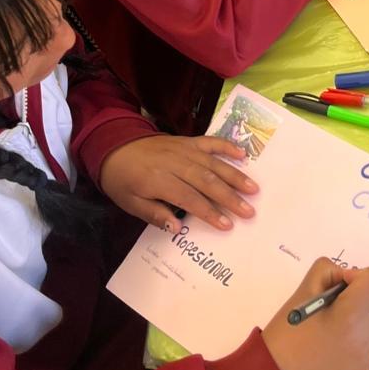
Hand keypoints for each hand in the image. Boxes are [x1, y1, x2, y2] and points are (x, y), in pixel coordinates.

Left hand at [98, 134, 258, 232]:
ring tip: (253, 189)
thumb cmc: (123, 181)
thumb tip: (178, 228)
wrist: (115, 147)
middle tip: (249, 211)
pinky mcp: (188, 141)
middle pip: (206, 181)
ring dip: (234, 176)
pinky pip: (210, 142)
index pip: (189, 198)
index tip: (227, 225)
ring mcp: (184, 149)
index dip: (209, 212)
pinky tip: (243, 155)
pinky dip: (226, 147)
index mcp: (159, 180)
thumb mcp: (130, 203)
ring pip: (213, 163)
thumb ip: (154, 214)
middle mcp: (175, 162)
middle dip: (229, 197)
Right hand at [262, 258, 368, 369]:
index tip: (341, 285)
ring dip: (368, 316)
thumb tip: (348, 279)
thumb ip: (329, 272)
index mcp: (352, 315)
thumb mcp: (303, 290)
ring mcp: (367, 358)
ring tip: (339, 323)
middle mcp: (367, 338)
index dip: (360, 275)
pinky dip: (359, 337)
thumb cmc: (286, 333)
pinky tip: (334, 343)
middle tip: (351, 300)